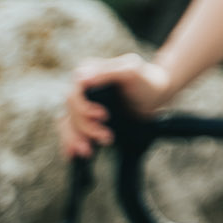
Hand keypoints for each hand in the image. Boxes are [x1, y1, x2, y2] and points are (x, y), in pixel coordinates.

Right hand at [61, 55, 175, 159]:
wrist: (156, 96)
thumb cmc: (146, 80)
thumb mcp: (131, 71)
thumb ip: (108, 72)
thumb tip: (80, 78)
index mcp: (89, 70)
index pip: (74, 93)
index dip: (84, 108)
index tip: (103, 116)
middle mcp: (81, 86)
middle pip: (71, 111)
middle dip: (86, 127)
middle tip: (107, 137)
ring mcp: (82, 102)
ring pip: (67, 122)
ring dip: (76, 138)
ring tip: (89, 150)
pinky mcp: (84, 116)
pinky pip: (69, 129)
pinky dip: (70, 141)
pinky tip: (73, 152)